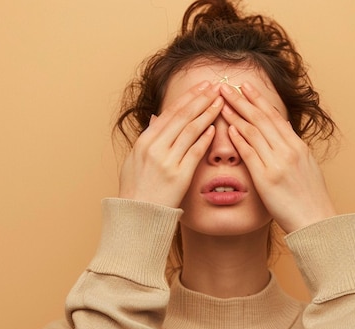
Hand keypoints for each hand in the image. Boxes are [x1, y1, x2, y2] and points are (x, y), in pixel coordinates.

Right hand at [118, 81, 221, 207]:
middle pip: (182, 117)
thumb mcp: (134, 159)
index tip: (201, 87)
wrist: (136, 215)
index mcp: (144, 141)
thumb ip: (147, 138)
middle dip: (201, 99)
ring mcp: (167, 161)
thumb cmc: (136, 189)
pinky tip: (214, 128)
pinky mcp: (179, 176)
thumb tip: (156, 119)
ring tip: (220, 102)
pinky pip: (194, 152)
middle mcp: (155, 148)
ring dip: (207, 114)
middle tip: (216, 86)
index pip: (170, 113)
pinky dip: (205, 139)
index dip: (188, 97)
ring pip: (190, 131)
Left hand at [219, 82, 336, 232]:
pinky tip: (229, 128)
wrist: (316, 221)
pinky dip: (239, 139)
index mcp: (298, 146)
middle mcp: (289, 150)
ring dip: (236, 115)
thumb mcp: (307, 167)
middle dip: (243, 100)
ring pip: (254, 132)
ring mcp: (278, 163)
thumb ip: (293, 149)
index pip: (275, 116)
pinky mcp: (267, 179)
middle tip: (227, 86)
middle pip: (262, 119)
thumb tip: (284, 132)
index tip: (246, 86)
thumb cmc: (310, 198)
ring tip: (221, 102)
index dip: (258, 100)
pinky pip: (250, 154)